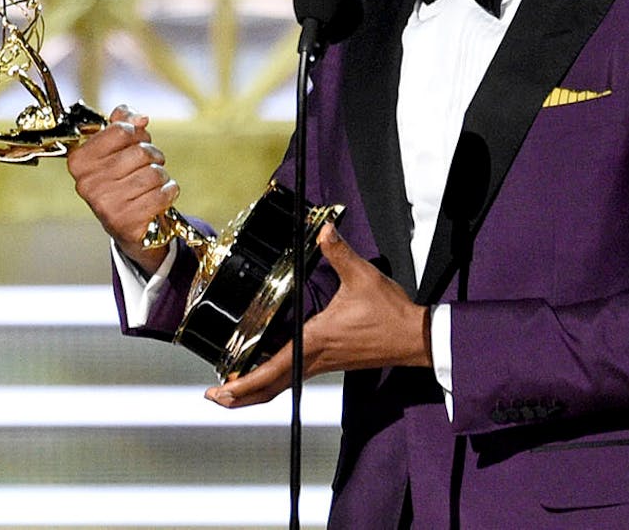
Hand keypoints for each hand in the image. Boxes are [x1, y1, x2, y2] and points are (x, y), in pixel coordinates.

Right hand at [65, 104, 178, 272]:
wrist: (126, 223)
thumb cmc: (122, 179)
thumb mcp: (117, 148)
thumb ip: (123, 122)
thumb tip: (140, 118)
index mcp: (80, 160)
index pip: (121, 130)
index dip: (137, 134)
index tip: (136, 142)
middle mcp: (87, 183)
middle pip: (140, 151)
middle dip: (153, 155)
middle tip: (148, 165)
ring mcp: (105, 204)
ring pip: (153, 173)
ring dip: (161, 175)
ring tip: (152, 182)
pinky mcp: (125, 221)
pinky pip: (161, 194)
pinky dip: (168, 192)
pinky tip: (159, 196)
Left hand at [204, 222, 430, 408]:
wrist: (414, 338)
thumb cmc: (389, 312)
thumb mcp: (362, 276)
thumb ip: (340, 252)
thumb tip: (325, 231)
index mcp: (315, 340)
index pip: (273, 369)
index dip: (244, 383)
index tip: (221, 391)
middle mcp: (316, 358)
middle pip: (271, 387)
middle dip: (241, 396)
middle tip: (215, 398)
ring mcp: (324, 363)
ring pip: (283, 384)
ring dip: (256, 389)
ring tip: (232, 389)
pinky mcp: (331, 361)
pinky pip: (295, 376)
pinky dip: (275, 380)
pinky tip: (268, 371)